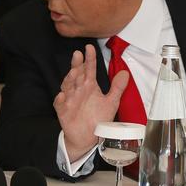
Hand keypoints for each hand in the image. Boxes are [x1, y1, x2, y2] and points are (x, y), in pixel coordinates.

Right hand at [53, 44, 128, 161]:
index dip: (89, 59)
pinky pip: (60, 104)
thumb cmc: (97, 118)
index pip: (89, 69)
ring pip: (68, 86)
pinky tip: (63, 95)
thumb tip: (125, 73)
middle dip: (76, 65)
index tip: (89, 48)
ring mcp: (70, 99)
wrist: (87, 137)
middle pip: (76, 74)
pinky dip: (60, 99)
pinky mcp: (63, 110)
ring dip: (69, 79)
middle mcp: (78, 90)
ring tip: (73, 72)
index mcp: (89, 86)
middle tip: (78, 55)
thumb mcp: (111, 102)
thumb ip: (117, 87)